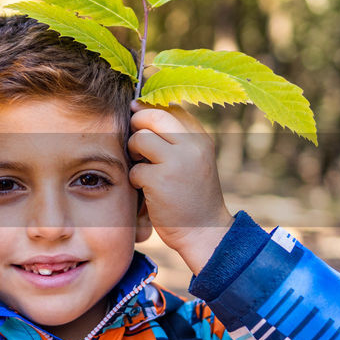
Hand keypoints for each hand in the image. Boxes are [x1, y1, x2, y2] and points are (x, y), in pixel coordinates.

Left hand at [128, 101, 232, 274]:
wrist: (205, 231)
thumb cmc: (193, 195)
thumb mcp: (194, 160)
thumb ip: (177, 138)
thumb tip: (142, 109)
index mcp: (201, 138)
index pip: (172, 108)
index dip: (150, 109)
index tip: (138, 114)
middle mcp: (192, 145)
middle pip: (153, 115)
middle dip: (137, 124)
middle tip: (135, 141)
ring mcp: (176, 162)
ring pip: (139, 139)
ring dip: (134, 153)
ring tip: (143, 167)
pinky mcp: (160, 180)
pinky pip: (134, 169)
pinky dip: (135, 180)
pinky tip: (147, 191)